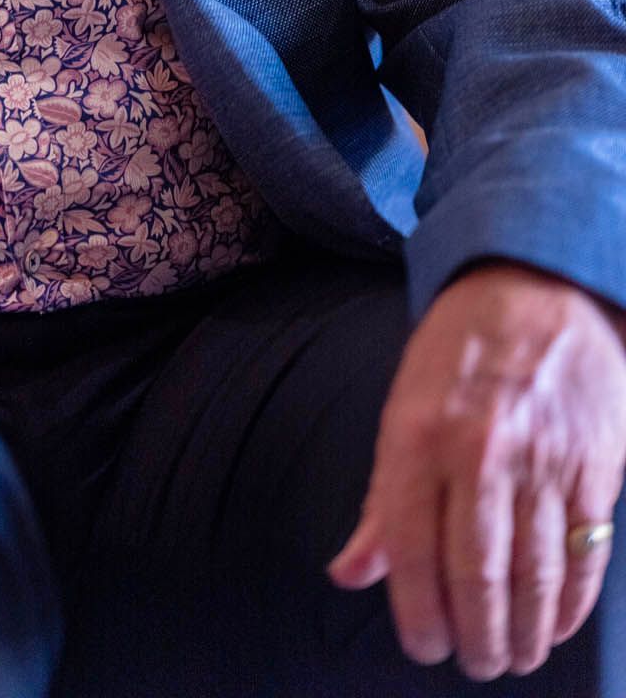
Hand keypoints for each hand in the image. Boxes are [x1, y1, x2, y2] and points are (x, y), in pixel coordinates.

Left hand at [329, 263, 625, 678]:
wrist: (537, 286)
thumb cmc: (458, 351)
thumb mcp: (401, 404)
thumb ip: (382, 498)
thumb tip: (350, 572)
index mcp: (419, 433)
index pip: (412, 546)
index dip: (417, 611)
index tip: (424, 647)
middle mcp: (481, 449)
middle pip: (477, 572)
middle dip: (475, 635)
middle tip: (473, 663)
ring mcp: (544, 459)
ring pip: (534, 574)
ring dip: (523, 632)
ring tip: (511, 657)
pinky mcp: (595, 465)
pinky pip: (584, 553)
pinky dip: (569, 602)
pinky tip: (553, 625)